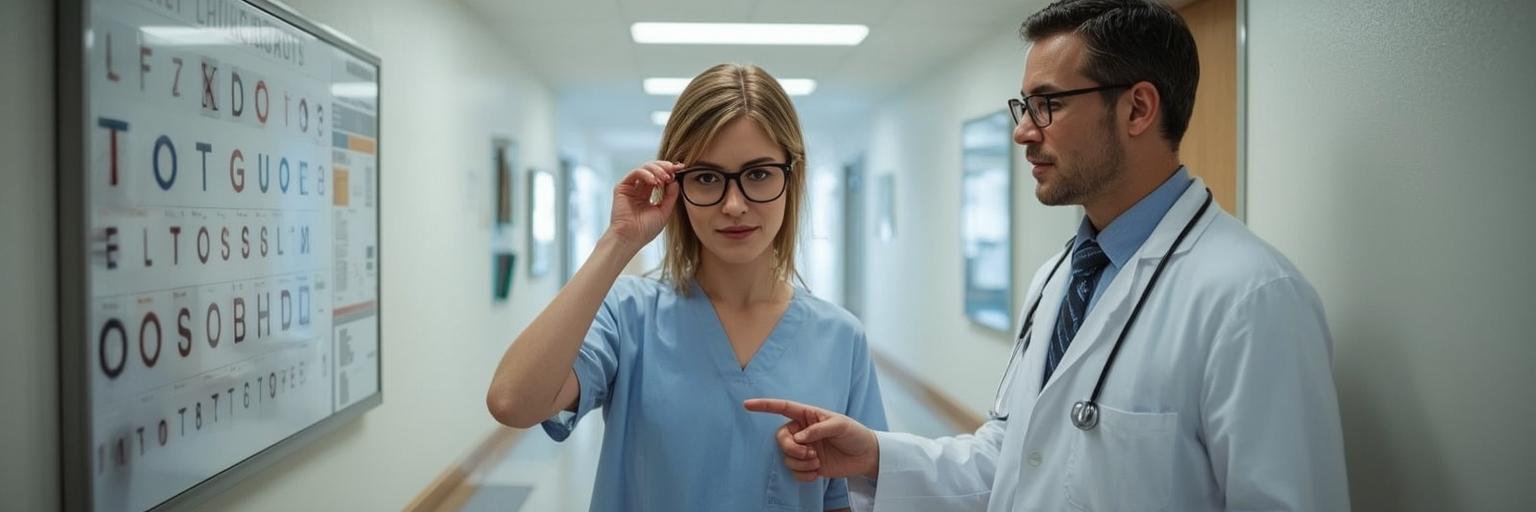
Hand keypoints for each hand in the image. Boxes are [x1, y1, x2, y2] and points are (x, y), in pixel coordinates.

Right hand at [608, 161, 682, 249]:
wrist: (631, 238)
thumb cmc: (646, 229)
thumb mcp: (665, 211)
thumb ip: (671, 195)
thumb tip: (675, 180)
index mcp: (649, 194)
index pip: (660, 177)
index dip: (670, 171)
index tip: (681, 168)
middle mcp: (639, 189)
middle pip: (653, 169)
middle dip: (665, 167)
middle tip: (674, 169)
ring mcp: (631, 187)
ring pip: (645, 168)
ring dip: (657, 170)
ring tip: (665, 178)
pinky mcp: (622, 187)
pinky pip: (635, 173)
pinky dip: (646, 174)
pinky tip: (654, 181)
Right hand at [744, 398, 879, 481]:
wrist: (865, 456)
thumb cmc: (854, 434)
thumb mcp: (840, 425)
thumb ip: (818, 429)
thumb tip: (799, 437)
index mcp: (808, 415)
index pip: (782, 408)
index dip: (764, 406)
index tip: (747, 405)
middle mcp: (802, 431)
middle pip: (781, 438)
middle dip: (791, 449)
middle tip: (809, 454)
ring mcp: (804, 449)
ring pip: (786, 457)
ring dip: (800, 463)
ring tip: (817, 462)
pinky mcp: (807, 465)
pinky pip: (793, 471)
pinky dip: (803, 475)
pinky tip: (816, 473)